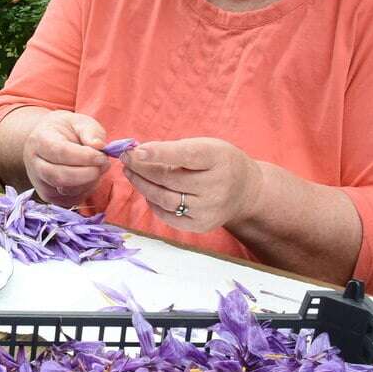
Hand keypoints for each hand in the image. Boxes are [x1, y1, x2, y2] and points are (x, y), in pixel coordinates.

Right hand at [22, 110, 110, 206]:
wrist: (47, 142)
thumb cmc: (66, 131)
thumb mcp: (79, 122)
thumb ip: (91, 131)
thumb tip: (99, 146)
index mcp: (39, 140)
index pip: (60, 152)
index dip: (84, 157)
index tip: (102, 156)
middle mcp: (35, 164)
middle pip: (60, 176)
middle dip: (88, 174)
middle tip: (104, 164)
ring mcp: (40, 183)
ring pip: (67, 190)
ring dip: (90, 182)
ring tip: (97, 168)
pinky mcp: (49, 197)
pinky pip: (72, 199)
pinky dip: (86, 190)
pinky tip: (89, 177)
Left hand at [120, 137, 263, 231]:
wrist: (245, 191)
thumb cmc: (218, 162)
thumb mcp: (206, 146)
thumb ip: (175, 149)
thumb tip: (137, 153)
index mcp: (218, 159)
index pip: (186, 155)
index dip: (160, 153)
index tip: (137, 151)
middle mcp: (217, 186)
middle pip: (169, 179)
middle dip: (142, 168)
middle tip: (126, 159)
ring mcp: (210, 209)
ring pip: (164, 199)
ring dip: (142, 185)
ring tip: (131, 173)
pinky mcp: (201, 225)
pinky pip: (168, 216)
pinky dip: (153, 203)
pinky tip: (147, 191)